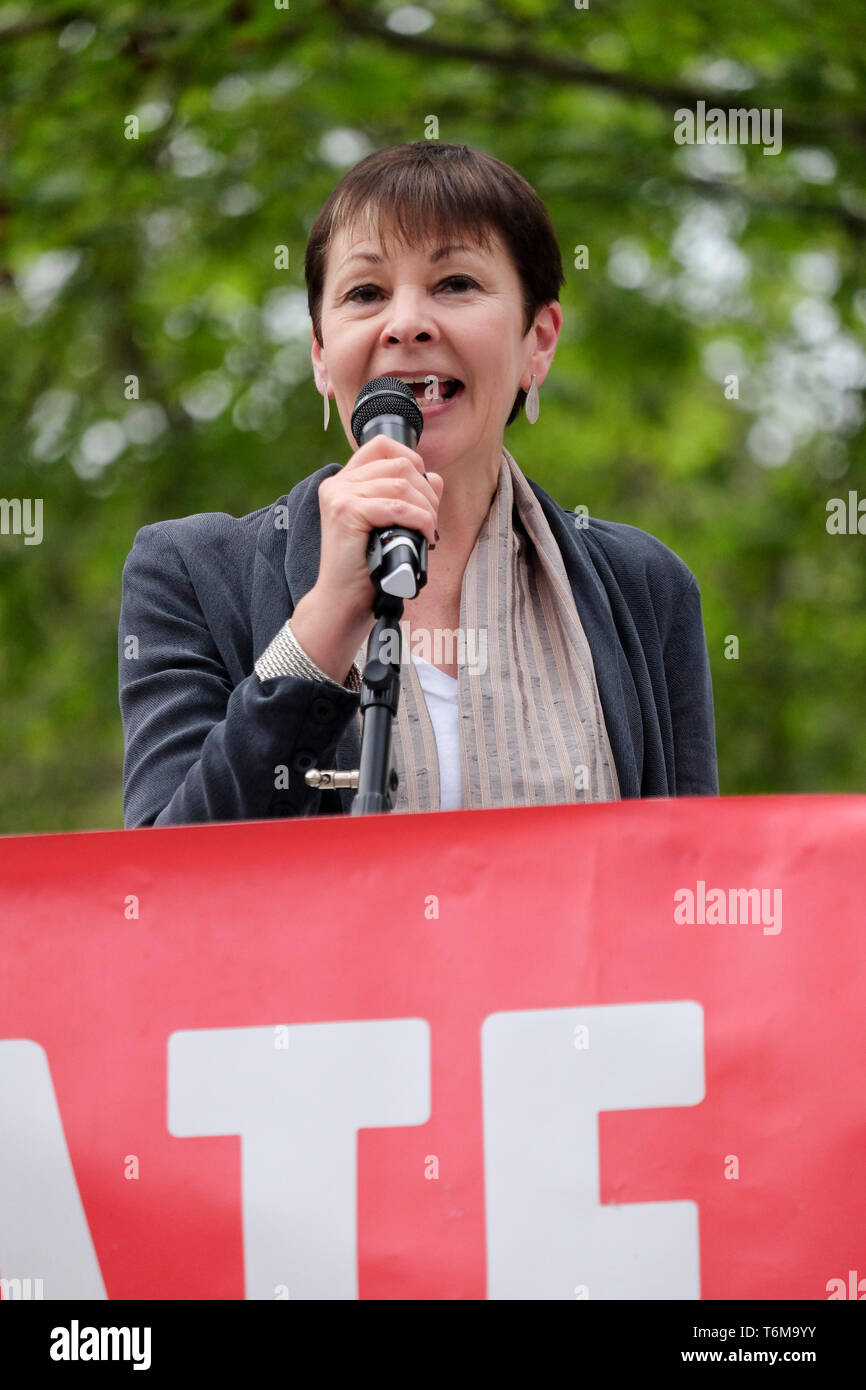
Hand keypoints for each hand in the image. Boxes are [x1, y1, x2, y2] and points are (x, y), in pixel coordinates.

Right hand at [287, 436, 442, 687]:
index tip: (424, 490)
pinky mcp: (346, 512)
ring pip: (401, 483)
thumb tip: (435, 477)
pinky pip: (396, 506)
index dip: (412, 459)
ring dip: (426, 509)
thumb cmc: (367, 568)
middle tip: (430, 522)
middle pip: (399, 464)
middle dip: (426, 492)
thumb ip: (409, 497)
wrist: (343, 602)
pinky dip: (419, 520)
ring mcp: (339, 496)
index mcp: (343, 481)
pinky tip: (424, 536)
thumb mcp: (390, 525)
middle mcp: (337, 483)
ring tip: (427, 532)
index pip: (381, 444)